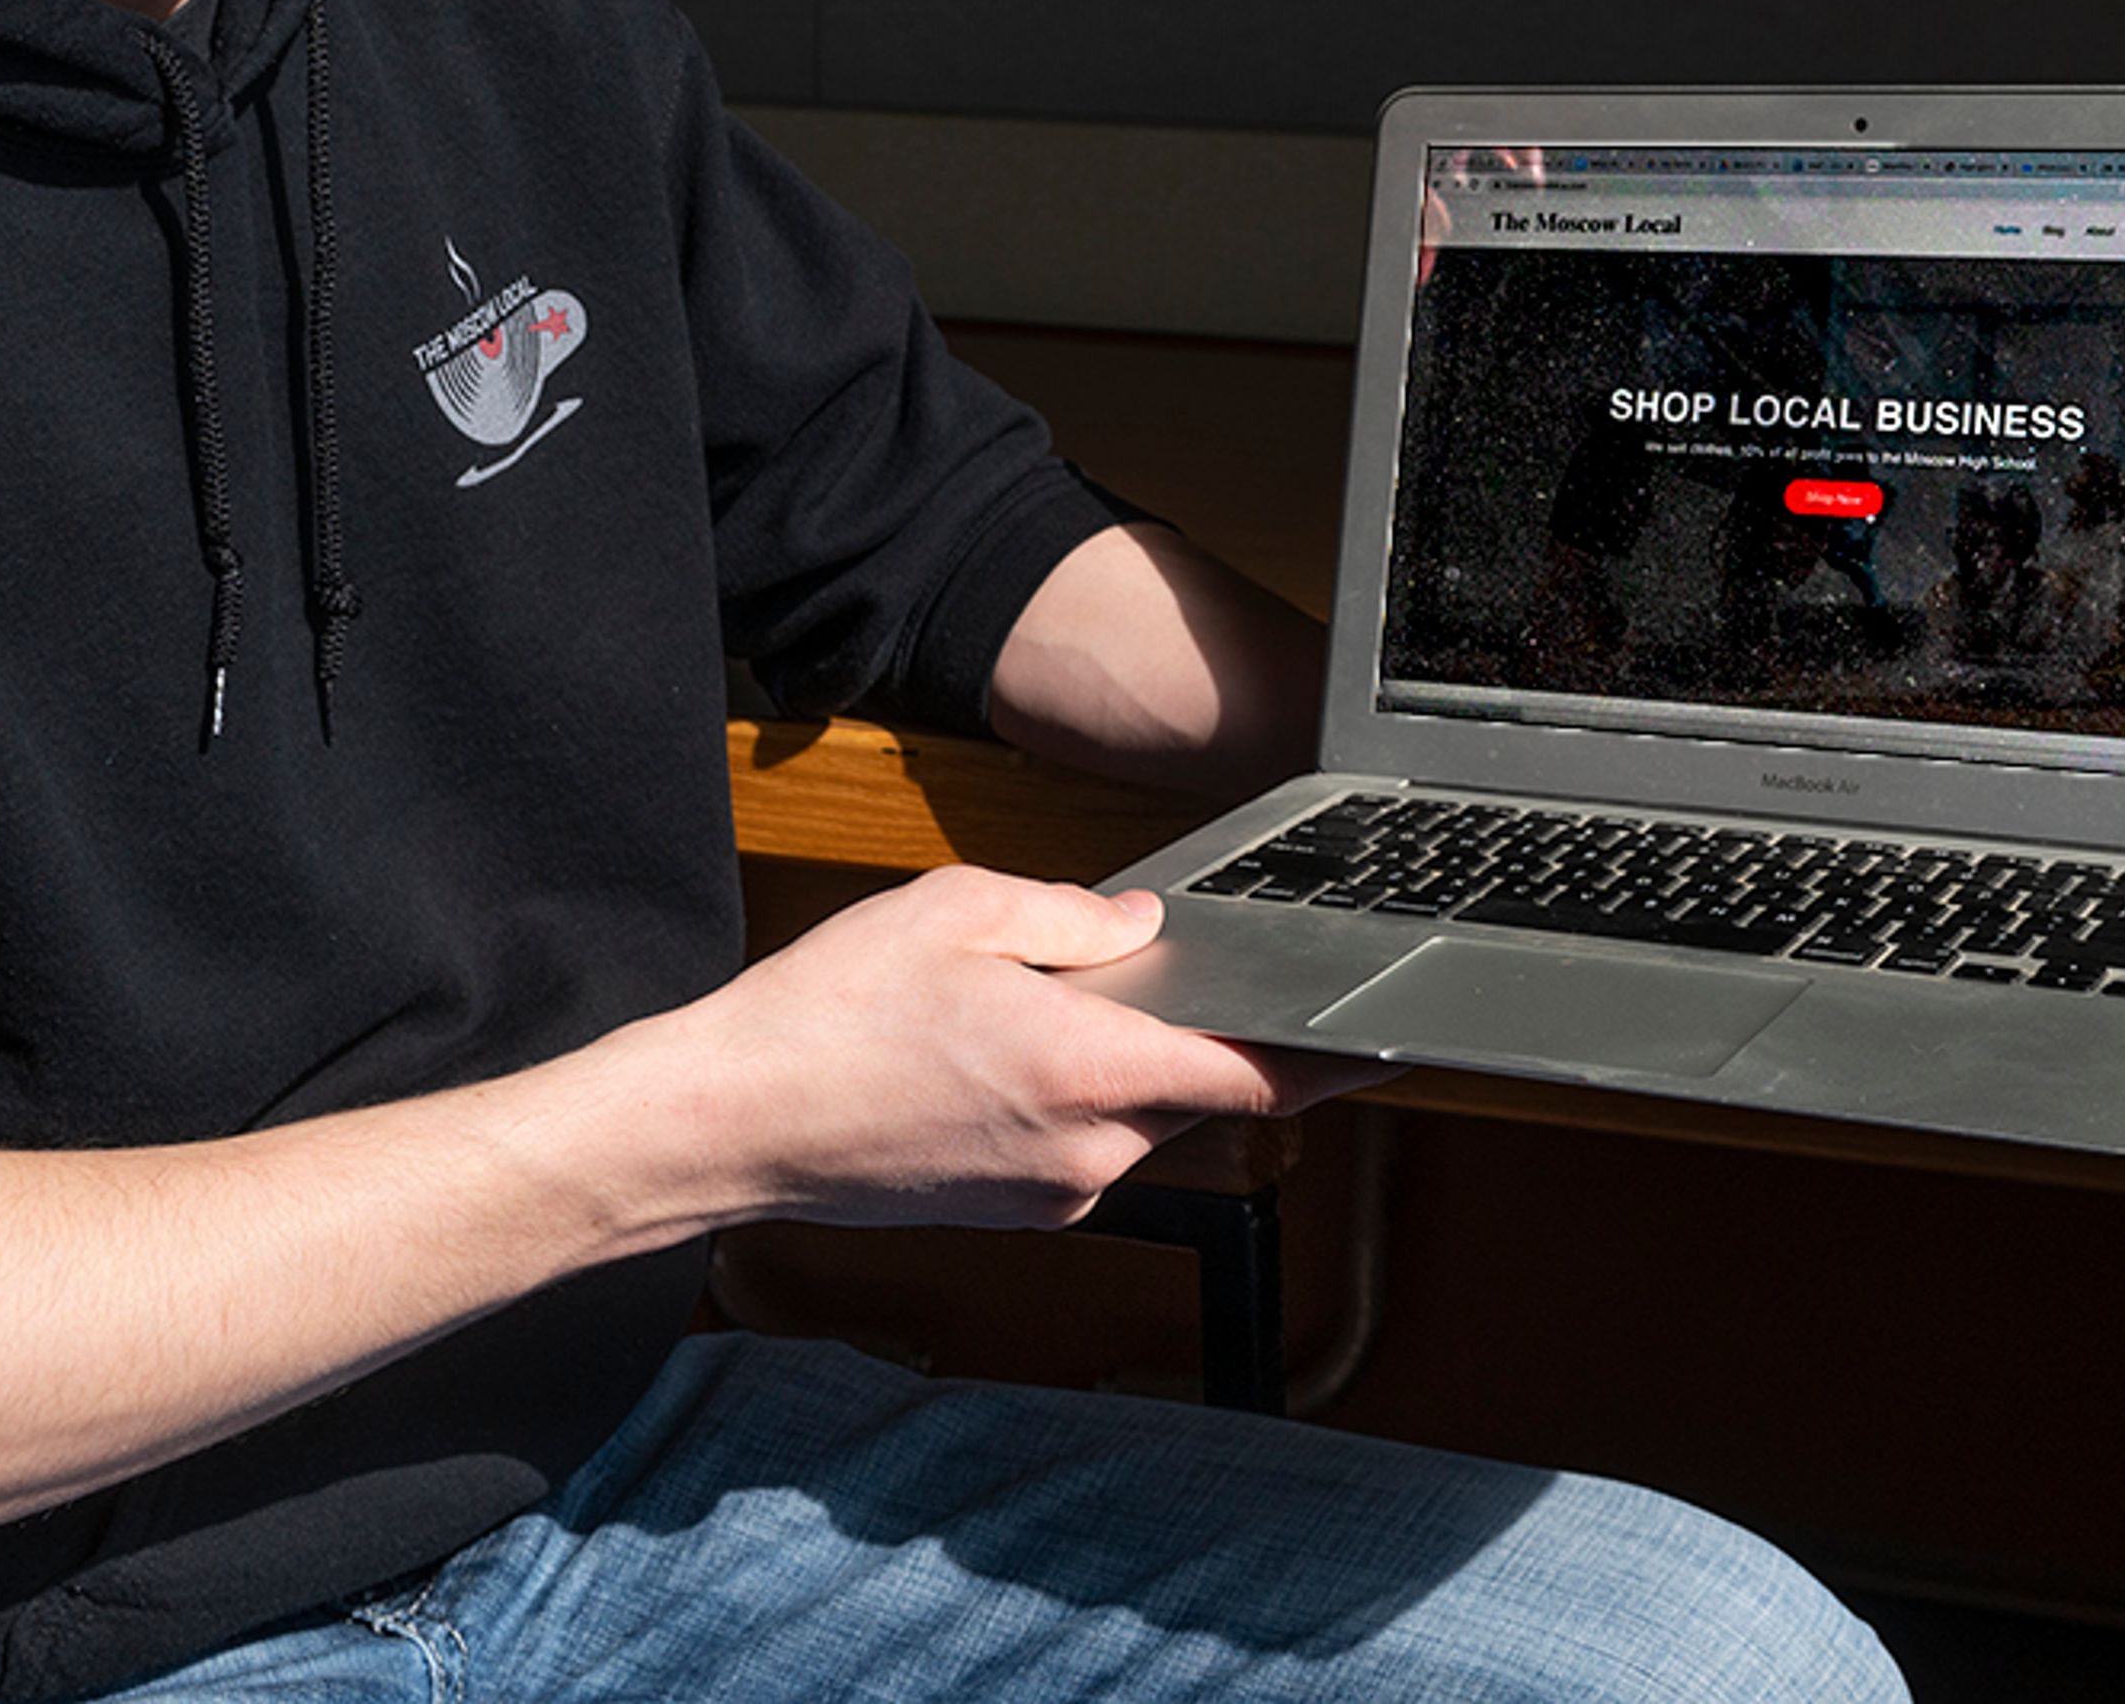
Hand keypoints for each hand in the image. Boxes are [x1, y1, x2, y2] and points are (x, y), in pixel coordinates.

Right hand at [624, 867, 1364, 1232]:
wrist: (734, 1122)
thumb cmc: (827, 1015)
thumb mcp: (955, 911)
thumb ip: (1074, 916)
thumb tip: (1145, 930)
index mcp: (1087, 1071)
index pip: (1257, 1075)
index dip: (1336, 1055)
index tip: (1390, 1033)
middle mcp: (1089, 1154)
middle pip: (1195, 1088)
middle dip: (1182, 1028)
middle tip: (1114, 970)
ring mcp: (1055, 1195)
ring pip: (1136, 1115)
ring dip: (1113, 1062)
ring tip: (1010, 1012)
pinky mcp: (1021, 1212)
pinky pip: (1086, 1144)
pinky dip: (1069, 1096)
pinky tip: (988, 1056)